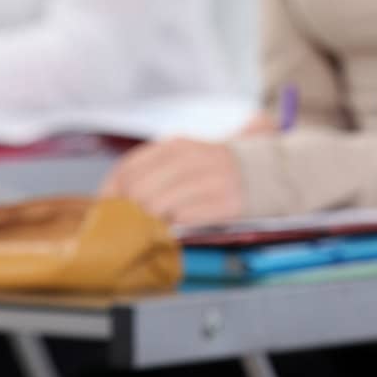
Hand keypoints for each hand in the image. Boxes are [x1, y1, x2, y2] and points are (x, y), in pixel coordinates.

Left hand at [99, 137, 245, 226]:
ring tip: (151, 231)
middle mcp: (194, 158)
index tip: (105, 211)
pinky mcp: (228, 202)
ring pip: (160, 206)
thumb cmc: (219, 170)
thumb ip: (154, 170)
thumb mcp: (187, 158)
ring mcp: (212, 180)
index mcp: (179, 144)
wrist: (271, 172)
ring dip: (150, 223)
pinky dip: (174, 229)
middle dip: (129, 212)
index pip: (129, 167)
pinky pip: (186, 219)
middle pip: (140, 189)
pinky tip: (174, 231)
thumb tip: (110, 197)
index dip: (111, 192)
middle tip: (128, 227)